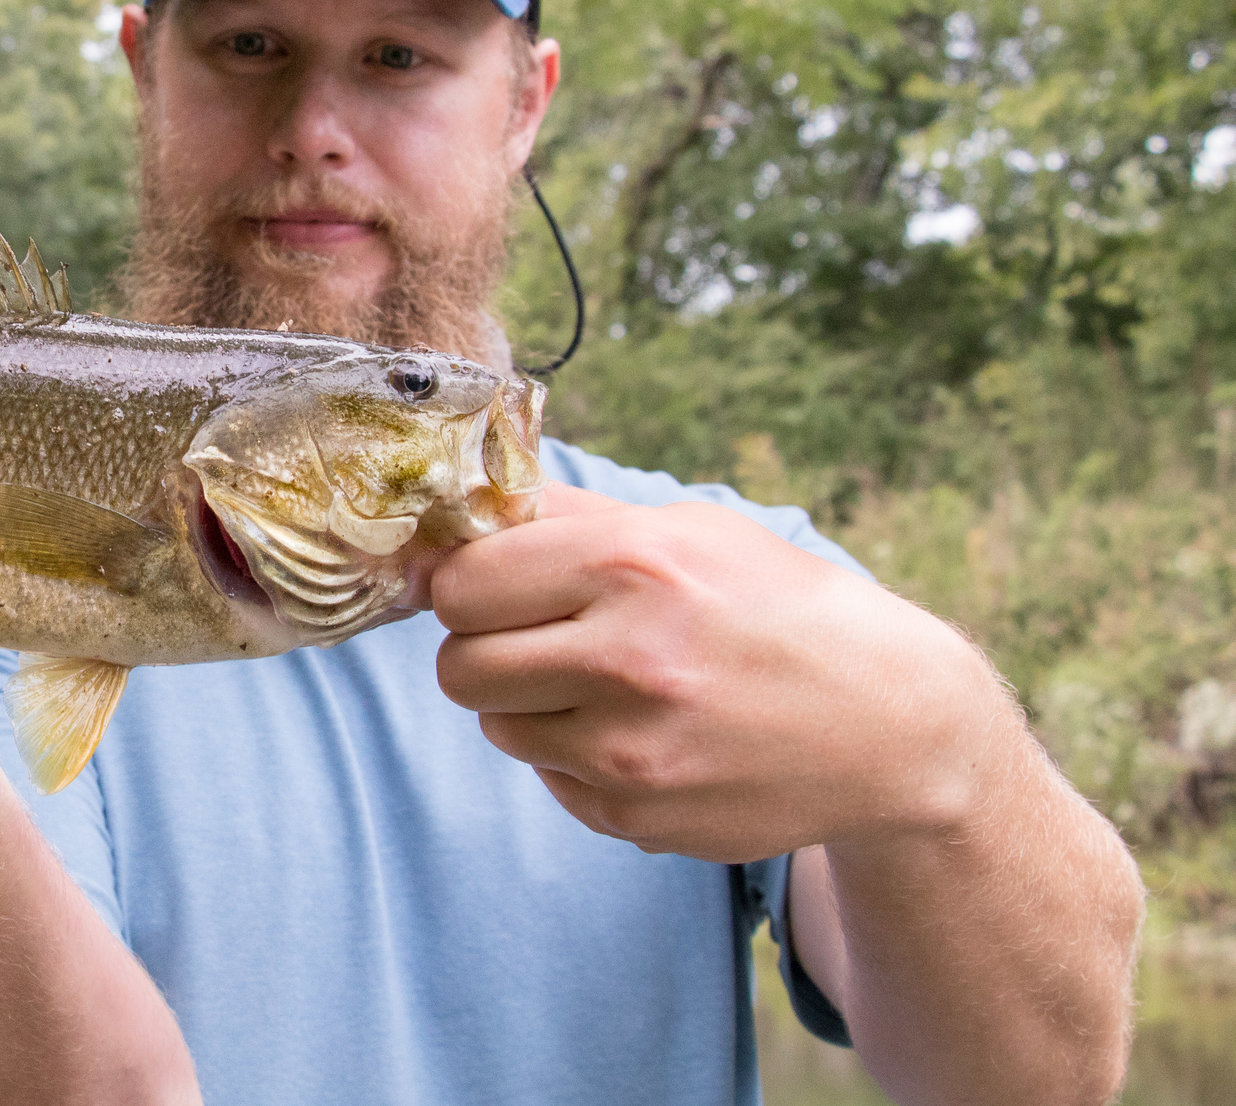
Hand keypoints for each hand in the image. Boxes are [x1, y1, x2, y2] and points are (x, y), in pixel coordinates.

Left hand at [431, 483, 1014, 862]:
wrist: (890, 722)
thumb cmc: (772, 605)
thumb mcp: (683, 530)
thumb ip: (561, 519)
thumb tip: (447, 520)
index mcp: (630, 565)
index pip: (460, 584)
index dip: (469, 584)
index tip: (496, 586)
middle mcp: (627, 660)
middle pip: (459, 666)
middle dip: (483, 648)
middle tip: (537, 637)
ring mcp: (632, 751)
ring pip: (495, 727)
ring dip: (528, 704)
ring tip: (603, 682)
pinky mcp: (639, 817)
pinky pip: (549, 778)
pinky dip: (575, 755)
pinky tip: (643, 730)